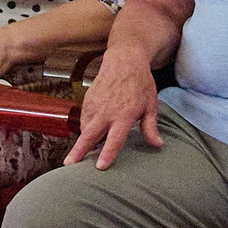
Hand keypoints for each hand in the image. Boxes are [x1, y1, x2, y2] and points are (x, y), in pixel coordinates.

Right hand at [65, 47, 161, 167]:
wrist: (124, 60)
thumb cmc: (141, 83)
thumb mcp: (151, 105)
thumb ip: (151, 127)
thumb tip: (158, 145)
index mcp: (124, 115)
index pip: (115, 139)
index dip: (108, 154)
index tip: (100, 167)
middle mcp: (107, 112)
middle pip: (89, 136)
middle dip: (79, 151)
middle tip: (69, 165)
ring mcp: (95, 105)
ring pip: (85, 129)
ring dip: (82, 142)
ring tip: (79, 155)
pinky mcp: (88, 100)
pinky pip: (84, 119)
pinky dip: (86, 128)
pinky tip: (91, 133)